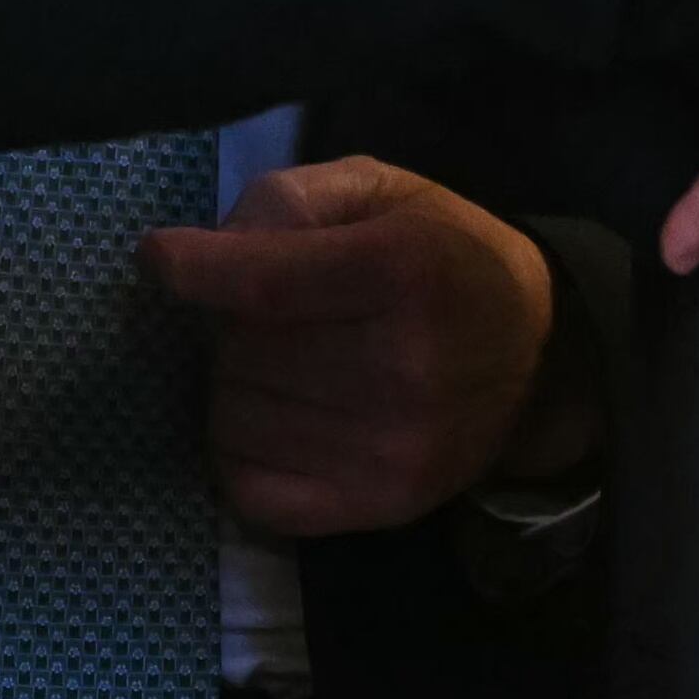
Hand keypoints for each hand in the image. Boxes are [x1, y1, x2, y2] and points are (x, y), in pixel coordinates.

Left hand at [142, 158, 579, 536]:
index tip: (158, 258)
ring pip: (233, 419)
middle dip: (227, 324)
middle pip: (241, 352)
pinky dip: (241, 449)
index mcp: (404, 273)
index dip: (193, 270)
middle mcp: (403, 369)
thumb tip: (200, 251)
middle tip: (264, 313)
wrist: (539, 358)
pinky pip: (248, 488)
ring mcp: (390, 450)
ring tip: (280, 363)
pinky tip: (279, 416)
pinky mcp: (377, 508)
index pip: (264, 283)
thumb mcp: (380, 190)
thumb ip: (290, 199)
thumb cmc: (444, 255)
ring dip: (234, 385)